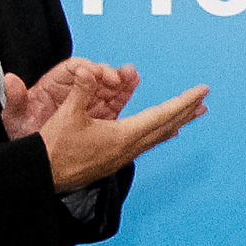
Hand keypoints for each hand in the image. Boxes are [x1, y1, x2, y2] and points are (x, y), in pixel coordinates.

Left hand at [1, 58, 129, 140]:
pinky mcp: (99, 117)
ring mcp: (88, 104)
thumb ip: (15, 99)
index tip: (95, 74)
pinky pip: (115, 103)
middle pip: (94, 76)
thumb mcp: (15, 118)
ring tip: (131, 77)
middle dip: (108, 73)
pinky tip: (133, 86)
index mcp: (54, 87)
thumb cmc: (24, 135)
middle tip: (118, 78)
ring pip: (108, 87)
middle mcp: (73, 92)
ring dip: (121, 80)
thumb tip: (10, 80)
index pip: (73, 70)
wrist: (35, 160)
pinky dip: (125, 94)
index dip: (86, 68)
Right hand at [37, 72, 205, 190]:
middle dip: (186, 111)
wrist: (41, 176)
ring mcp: (122, 157)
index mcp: (123, 136)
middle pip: (166, 126)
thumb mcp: (67, 114)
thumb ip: (81, 90)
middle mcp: (128, 148)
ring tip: (192, 114)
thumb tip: (89, 69)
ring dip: (176, 122)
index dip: (183, 101)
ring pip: (157, 136)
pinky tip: (164, 133)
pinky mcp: (114, 160)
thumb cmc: (53, 148)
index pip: (162, 115)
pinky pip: (146, 143)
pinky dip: (159, 133)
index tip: (201, 91)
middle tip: (203, 99)